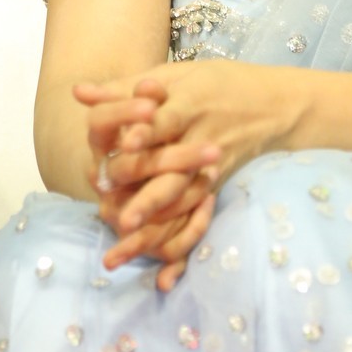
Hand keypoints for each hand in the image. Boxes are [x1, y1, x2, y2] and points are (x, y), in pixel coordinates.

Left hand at [75, 60, 306, 284]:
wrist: (274, 105)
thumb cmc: (216, 84)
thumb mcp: (174, 76)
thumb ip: (124, 87)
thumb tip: (76, 93)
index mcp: (190, 105)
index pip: (168, 120)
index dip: (147, 132)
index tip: (125, 145)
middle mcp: (201, 140)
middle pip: (174, 173)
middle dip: (148, 198)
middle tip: (119, 218)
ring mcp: (210, 169)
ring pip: (183, 202)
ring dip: (156, 229)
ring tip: (125, 248)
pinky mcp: (215, 188)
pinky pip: (198, 220)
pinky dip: (181, 247)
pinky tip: (162, 275)